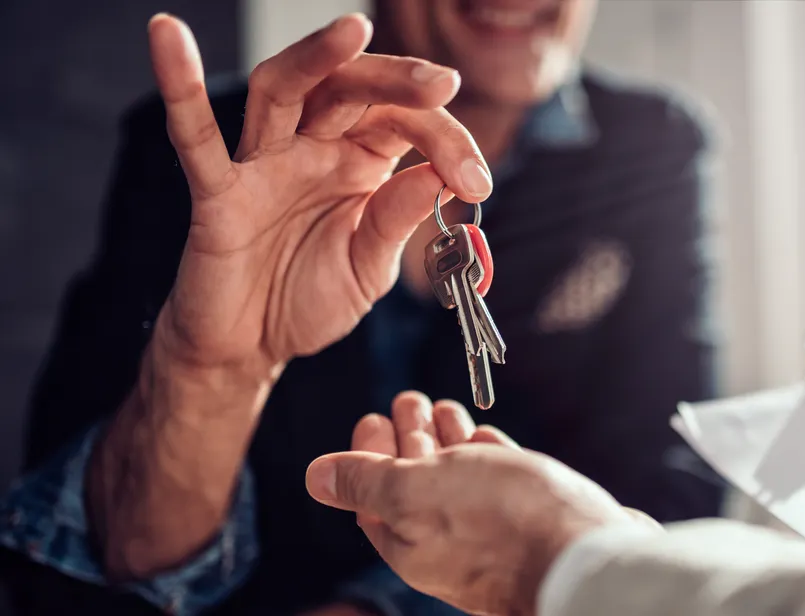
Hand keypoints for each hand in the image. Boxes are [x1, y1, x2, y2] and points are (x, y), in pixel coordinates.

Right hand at [145, 13, 491, 381]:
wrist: (250, 348)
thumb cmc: (307, 299)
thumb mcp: (369, 267)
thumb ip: (396, 221)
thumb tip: (437, 176)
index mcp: (361, 162)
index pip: (406, 124)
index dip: (447, 141)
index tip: (477, 182)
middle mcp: (313, 149)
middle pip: (351, 89)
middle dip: (399, 81)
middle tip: (442, 83)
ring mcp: (263, 164)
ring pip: (283, 88)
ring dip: (316, 57)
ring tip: (352, 28)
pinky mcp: (217, 193)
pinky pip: (195, 137)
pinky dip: (180, 87)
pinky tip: (169, 37)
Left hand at [306, 393, 656, 615]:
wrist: (585, 556)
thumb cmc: (500, 523)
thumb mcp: (415, 492)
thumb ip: (367, 481)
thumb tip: (315, 477)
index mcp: (410, 543)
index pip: (373, 496)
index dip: (368, 453)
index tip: (372, 415)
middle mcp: (448, 543)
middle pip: (416, 485)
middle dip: (410, 437)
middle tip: (407, 397)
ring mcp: (493, 532)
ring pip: (461, 481)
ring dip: (448, 441)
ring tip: (445, 408)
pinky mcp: (533, 519)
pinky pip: (501, 485)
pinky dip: (487, 456)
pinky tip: (486, 437)